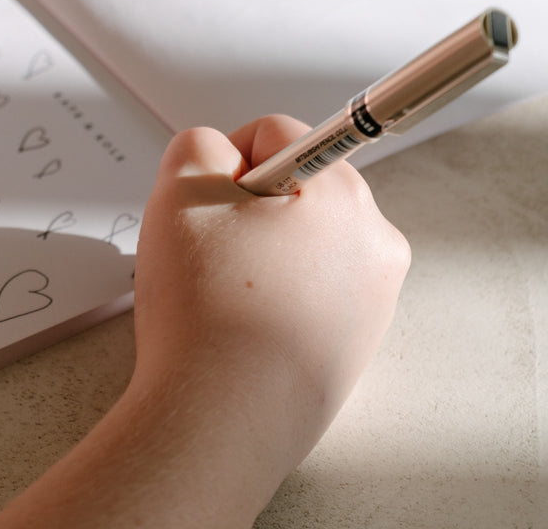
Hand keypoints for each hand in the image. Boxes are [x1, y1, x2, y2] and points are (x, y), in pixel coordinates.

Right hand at [0, 116, 408, 528]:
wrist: (220, 419)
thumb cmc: (207, 313)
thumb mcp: (179, 193)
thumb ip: (198, 147)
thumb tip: (220, 156)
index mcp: (342, 195)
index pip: (274, 135)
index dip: (224, 165)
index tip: (207, 209)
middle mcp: (375, 243)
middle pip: (294, 186)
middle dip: (246, 208)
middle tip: (212, 253)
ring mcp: (373, 298)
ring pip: (299, 238)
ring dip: (259, 251)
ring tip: (225, 293)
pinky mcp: (357, 342)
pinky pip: (308, 288)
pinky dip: (274, 293)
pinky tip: (243, 322)